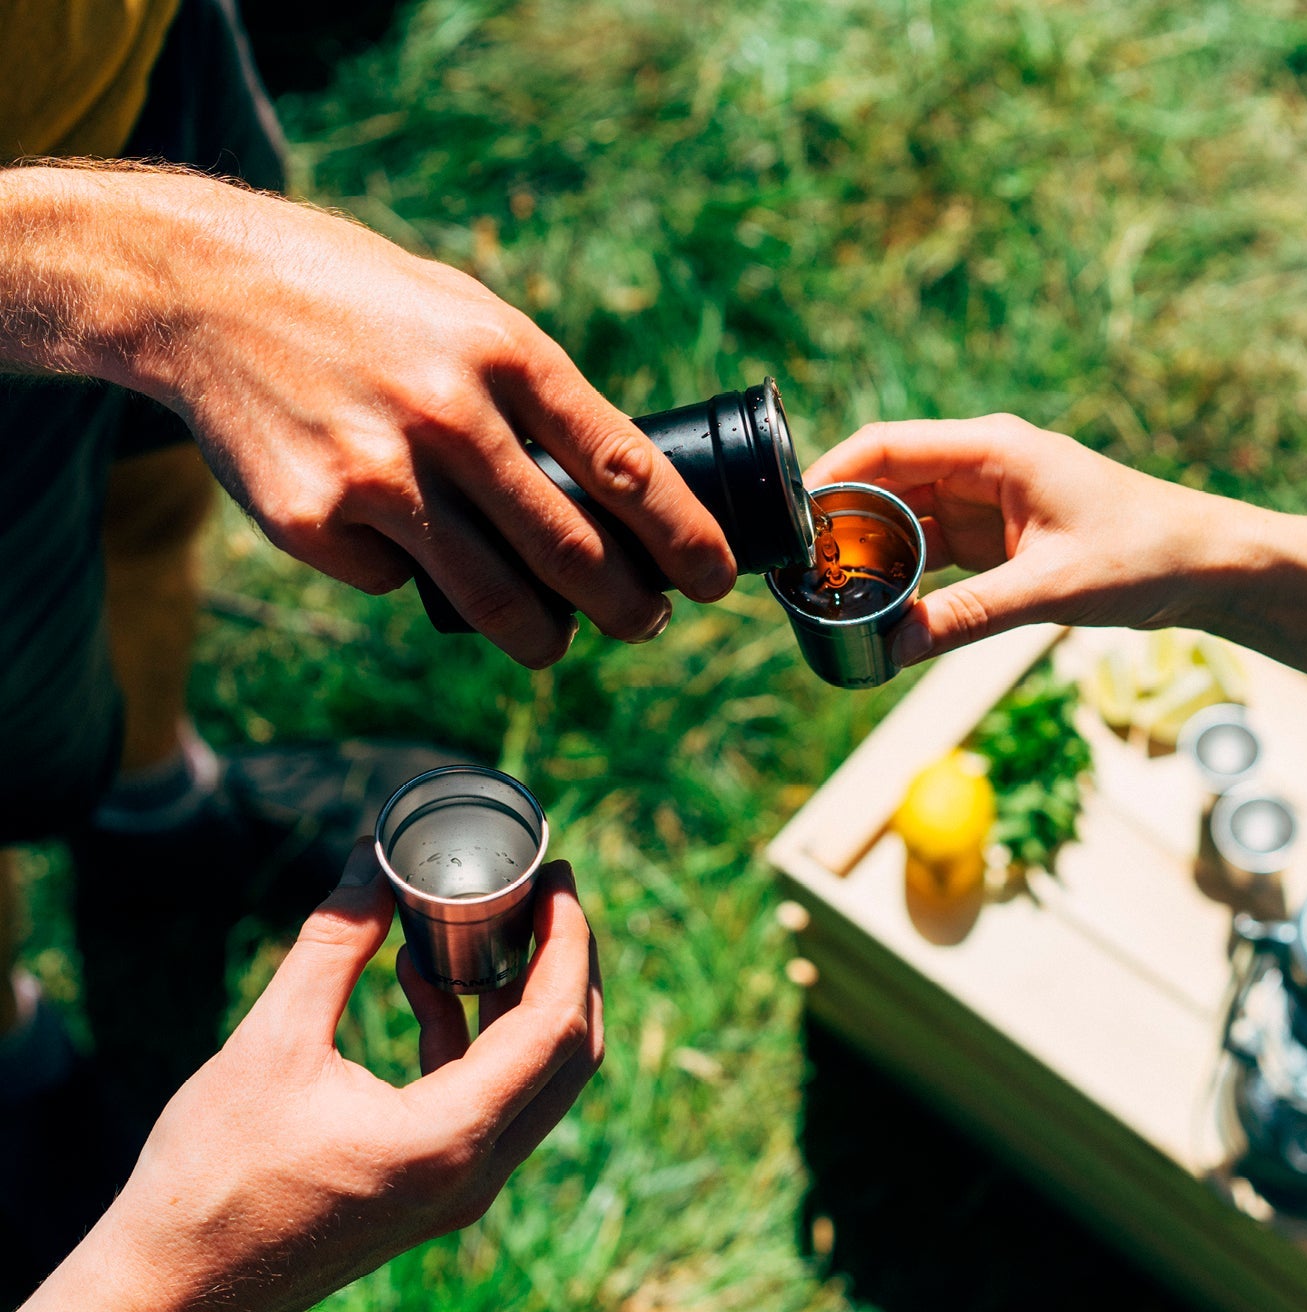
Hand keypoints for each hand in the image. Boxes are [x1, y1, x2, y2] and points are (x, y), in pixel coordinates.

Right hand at [0, 842, 601, 1311]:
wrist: (167, 1295)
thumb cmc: (212, 1176)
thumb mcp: (271, 1042)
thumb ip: (333, 944)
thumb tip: (370, 858)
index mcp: (451, 1139)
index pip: (555, 1025)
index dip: (568, 941)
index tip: (559, 877)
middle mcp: (475, 1173)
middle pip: (567, 1055)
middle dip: (567, 965)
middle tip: (546, 894)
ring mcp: (458, 1192)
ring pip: (533, 1082)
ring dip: (521, 1000)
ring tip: (489, 923)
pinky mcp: (431, 1193)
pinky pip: (485, 1103)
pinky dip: (473, 1038)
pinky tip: (423, 982)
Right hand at [4, 166, 736, 665]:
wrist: (205, 290)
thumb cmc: (363, 307)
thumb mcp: (467, 317)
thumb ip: (537, 396)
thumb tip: (613, 498)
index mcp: (504, 354)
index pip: (625, 465)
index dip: (683, 536)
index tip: (716, 579)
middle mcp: (448, 415)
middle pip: (573, 551)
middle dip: (630, 607)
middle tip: (650, 624)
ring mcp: (378, 475)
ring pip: (495, 597)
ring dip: (545, 637)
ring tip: (557, 642)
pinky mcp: (315, 522)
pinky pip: (395, 584)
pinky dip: (410, 579)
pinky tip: (393, 540)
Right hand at [805, 415, 1237, 665]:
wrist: (1207, 564)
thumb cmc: (1146, 554)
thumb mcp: (1050, 589)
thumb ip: (967, 617)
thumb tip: (891, 648)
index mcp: (994, 450)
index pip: (887, 445)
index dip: (830, 475)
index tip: (789, 517)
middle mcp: (982, 466)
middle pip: (884, 482)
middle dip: (839, 523)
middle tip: (799, 571)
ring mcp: (985, 502)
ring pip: (901, 519)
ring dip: (866, 553)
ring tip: (826, 594)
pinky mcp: (993, 538)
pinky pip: (927, 550)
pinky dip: (900, 575)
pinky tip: (875, 605)